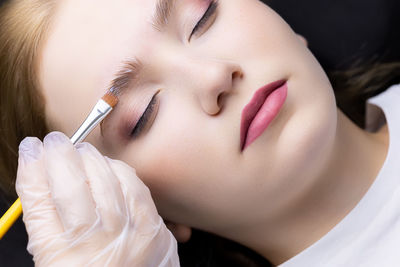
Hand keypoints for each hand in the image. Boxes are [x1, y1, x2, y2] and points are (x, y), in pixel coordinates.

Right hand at [16, 132, 178, 266]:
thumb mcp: (57, 260)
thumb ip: (49, 225)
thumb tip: (43, 178)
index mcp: (57, 256)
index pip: (39, 199)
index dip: (33, 167)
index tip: (31, 149)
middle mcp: (91, 244)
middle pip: (70, 185)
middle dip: (59, 156)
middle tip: (55, 142)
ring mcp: (124, 236)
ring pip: (103, 181)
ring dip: (89, 158)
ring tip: (81, 150)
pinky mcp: (151, 230)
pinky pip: (135, 189)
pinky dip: (120, 172)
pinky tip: (110, 166)